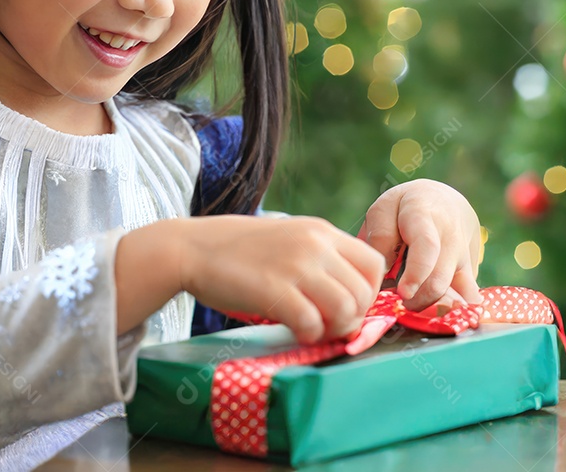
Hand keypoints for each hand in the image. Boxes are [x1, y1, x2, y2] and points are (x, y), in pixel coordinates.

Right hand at [177, 215, 385, 344]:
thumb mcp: (287, 238)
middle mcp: (314, 244)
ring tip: (314, 329)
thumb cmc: (237, 250)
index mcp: (320, 230)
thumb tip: (350, 296)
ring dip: (334, 328)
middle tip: (329, 324)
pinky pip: (313, 323)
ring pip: (346, 309)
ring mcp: (295, 265)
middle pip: (364, 291)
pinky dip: (310, 335)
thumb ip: (319, 257)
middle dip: (353, 317)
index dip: (369, 292)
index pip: (374, 263)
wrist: (192, 248)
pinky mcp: (274, 289)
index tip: (348, 305)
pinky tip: (295, 330)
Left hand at [359, 179, 481, 311]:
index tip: (403, 293)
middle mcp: (451, 236)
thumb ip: (380, 238)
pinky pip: (469, 296)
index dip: (416, 273)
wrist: (443, 201)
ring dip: (436, 307)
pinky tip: (442, 313)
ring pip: (459, 291)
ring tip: (416, 306)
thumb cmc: (404, 208)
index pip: (426, 247)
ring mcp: (466, 255)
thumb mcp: (384, 210)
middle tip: (400, 302)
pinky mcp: (473, 271)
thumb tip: (385, 272)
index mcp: (424, 215)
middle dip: (420, 299)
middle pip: (441, 277)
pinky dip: (458, 310)